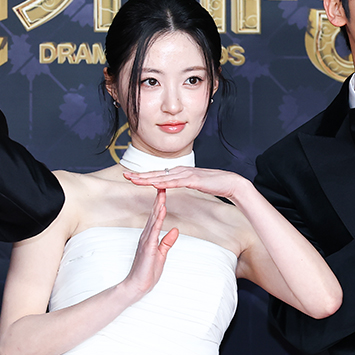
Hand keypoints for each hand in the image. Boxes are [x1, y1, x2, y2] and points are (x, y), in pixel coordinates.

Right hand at [122, 189, 178, 298]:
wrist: (137, 286)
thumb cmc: (147, 272)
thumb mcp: (162, 254)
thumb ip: (168, 242)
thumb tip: (175, 230)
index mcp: (150, 237)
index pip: (156, 217)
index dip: (160, 204)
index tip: (165, 192)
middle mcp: (146, 235)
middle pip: (153, 214)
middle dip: (159, 199)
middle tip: (163, 184)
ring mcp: (146, 240)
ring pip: (153, 219)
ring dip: (158, 205)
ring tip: (162, 192)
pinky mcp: (148, 247)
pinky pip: (154, 230)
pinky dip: (158, 219)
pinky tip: (161, 210)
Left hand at [124, 167, 251, 201]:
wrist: (230, 182)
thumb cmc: (214, 183)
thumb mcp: (194, 183)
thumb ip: (182, 181)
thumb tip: (173, 183)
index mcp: (180, 172)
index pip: (158, 174)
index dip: (144, 175)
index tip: (131, 177)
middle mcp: (181, 171)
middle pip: (156, 174)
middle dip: (140, 175)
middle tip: (125, 176)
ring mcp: (186, 174)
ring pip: (162, 177)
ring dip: (147, 178)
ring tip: (134, 180)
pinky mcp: (193, 180)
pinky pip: (175, 182)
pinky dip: (164, 183)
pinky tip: (155, 184)